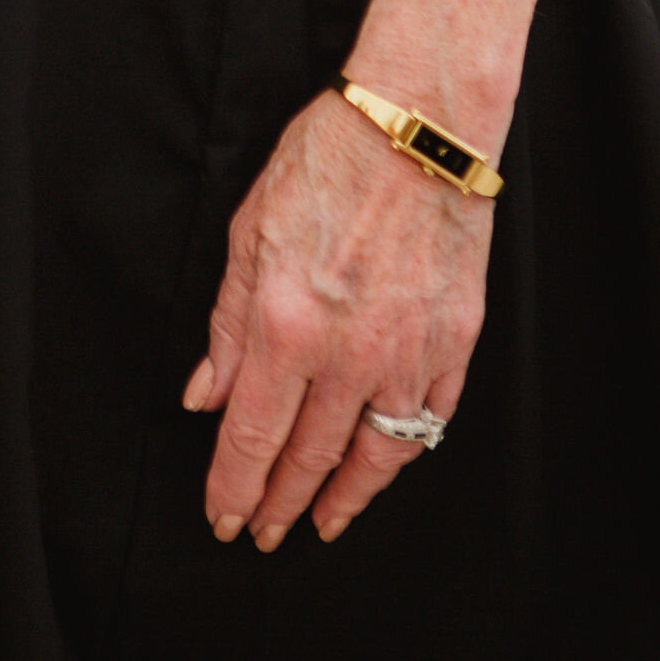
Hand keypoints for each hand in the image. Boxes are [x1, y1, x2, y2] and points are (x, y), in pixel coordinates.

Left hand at [183, 88, 491, 549]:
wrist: (417, 126)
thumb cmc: (325, 163)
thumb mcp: (248, 233)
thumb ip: (227, 327)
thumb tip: (204, 399)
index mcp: (288, 325)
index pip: (254, 435)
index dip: (235, 486)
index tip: (223, 518)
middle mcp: (351, 354)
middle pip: (310, 456)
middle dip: (280, 505)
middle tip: (262, 534)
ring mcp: (410, 354)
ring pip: (375, 455)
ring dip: (344, 498)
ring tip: (323, 524)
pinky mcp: (455, 344)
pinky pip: (428, 421)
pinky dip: (403, 453)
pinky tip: (382, 466)